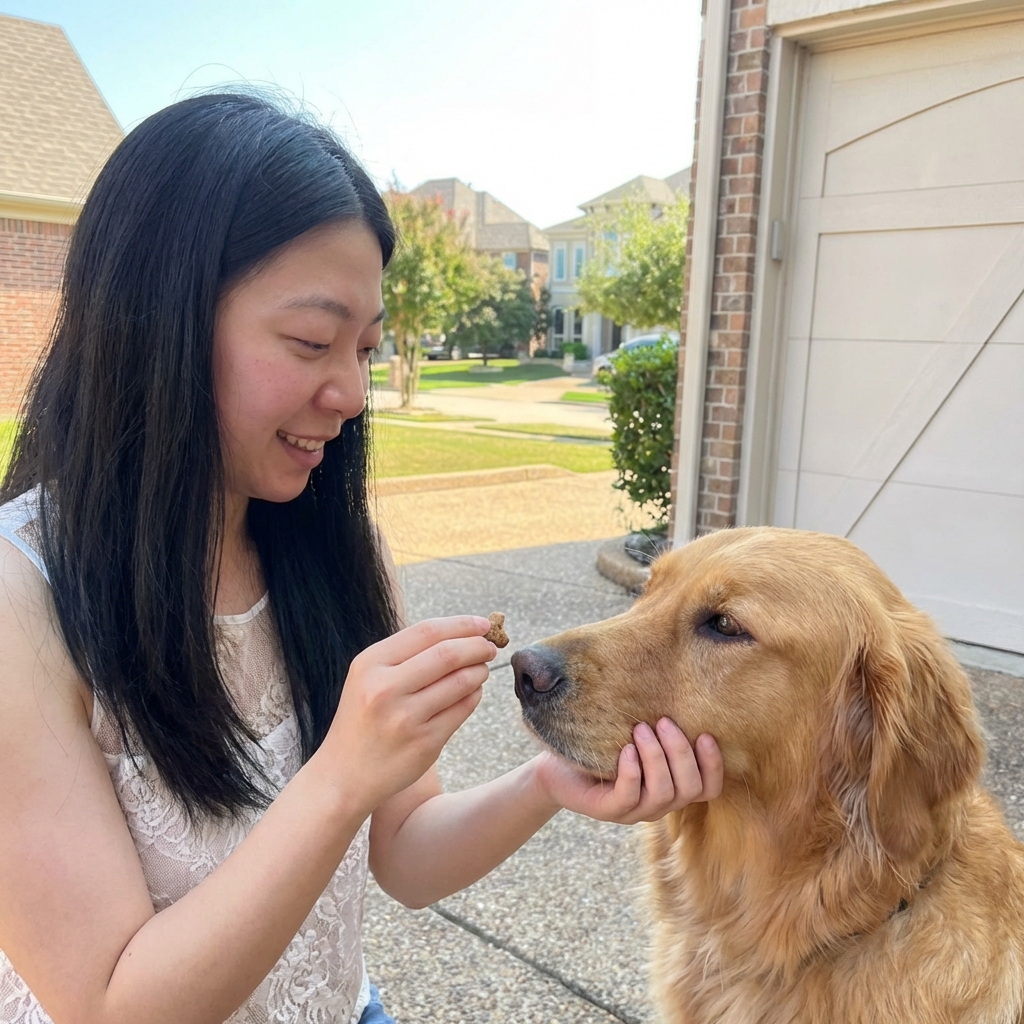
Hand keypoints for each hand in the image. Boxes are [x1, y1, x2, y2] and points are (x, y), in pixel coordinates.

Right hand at [316, 616, 496, 813]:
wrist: (344, 774)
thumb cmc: (363, 719)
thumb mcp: (368, 677)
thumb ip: (407, 654)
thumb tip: (461, 632)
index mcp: (370, 663)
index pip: (426, 632)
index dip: (461, 624)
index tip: (483, 624)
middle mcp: (385, 688)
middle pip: (447, 654)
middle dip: (477, 646)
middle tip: (490, 646)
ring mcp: (405, 718)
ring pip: (461, 682)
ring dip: (479, 671)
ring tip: (481, 669)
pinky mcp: (424, 743)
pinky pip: (462, 709)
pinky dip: (474, 695)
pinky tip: (472, 692)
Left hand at [533, 719, 722, 823]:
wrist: (556, 766)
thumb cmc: (600, 746)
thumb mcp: (635, 735)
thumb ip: (659, 729)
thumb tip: (680, 694)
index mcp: (671, 787)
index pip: (708, 789)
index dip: (713, 765)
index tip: (705, 734)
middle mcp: (657, 804)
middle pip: (690, 789)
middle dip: (681, 753)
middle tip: (663, 722)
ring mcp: (634, 812)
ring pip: (663, 794)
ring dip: (656, 757)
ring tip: (641, 729)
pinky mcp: (608, 811)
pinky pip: (629, 797)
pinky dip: (632, 771)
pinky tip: (625, 749)